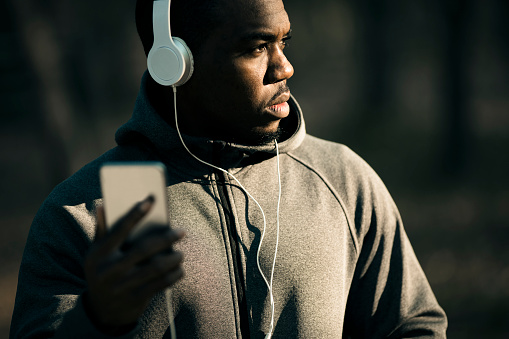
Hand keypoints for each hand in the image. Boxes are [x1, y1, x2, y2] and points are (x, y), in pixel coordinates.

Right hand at [83, 196, 184, 333]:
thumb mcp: (95, 254)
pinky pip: (160, 284)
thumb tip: (103, 206)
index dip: (135, 214)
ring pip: (156, 268)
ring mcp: (123, 286)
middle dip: (167, 238)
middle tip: (182, 232)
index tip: (151, 200)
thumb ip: (101, 231)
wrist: (100, 310)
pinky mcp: (136, 299)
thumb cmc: (102, 272)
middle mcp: (110, 270)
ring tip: (181, 253)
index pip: (120, 230)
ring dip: (174, 259)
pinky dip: (174, 275)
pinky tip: (179, 269)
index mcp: (100, 255)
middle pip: (144, 249)